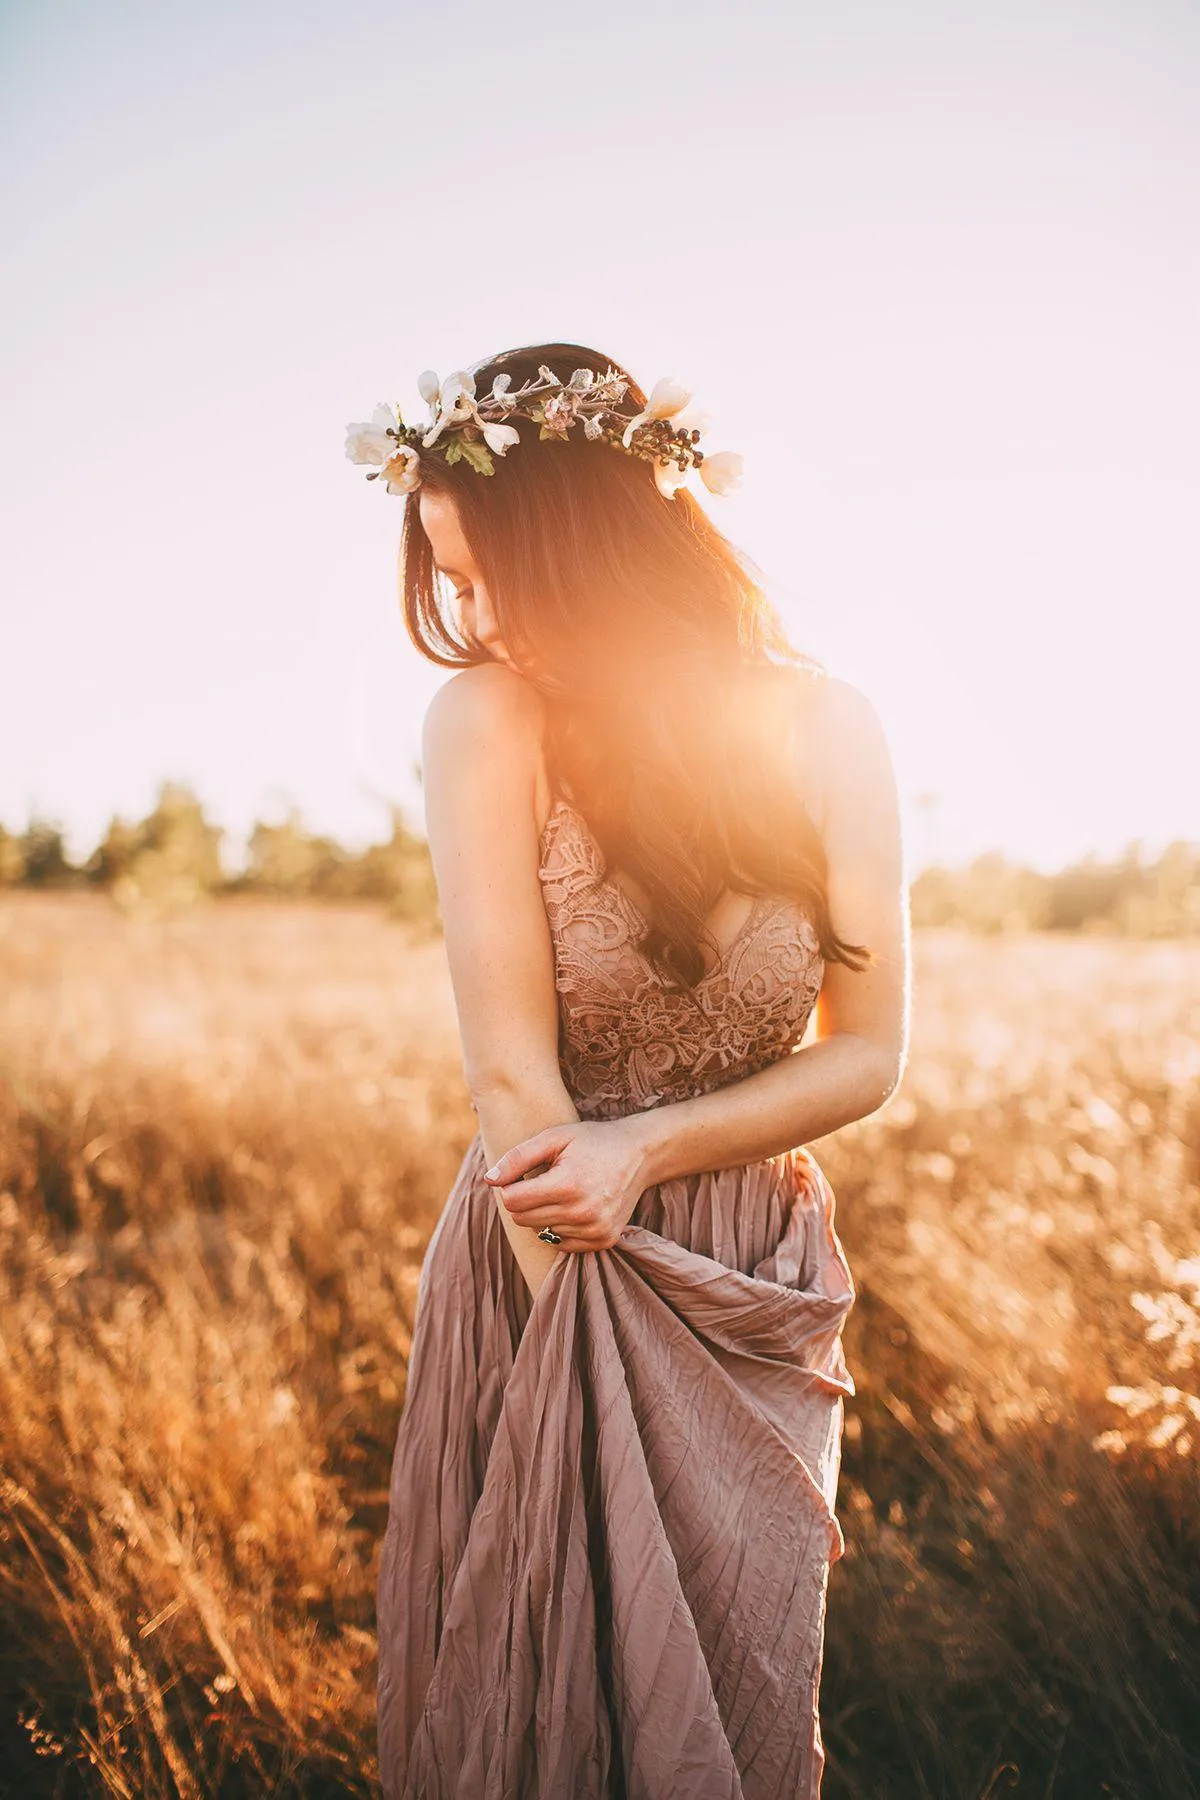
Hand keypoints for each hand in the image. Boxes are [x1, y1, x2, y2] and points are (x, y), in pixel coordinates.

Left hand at [482, 1116, 652, 1251]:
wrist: (639, 1154)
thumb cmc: (592, 1141)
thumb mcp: (554, 1138)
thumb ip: (517, 1158)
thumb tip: (489, 1180)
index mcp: (567, 1185)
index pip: (513, 1202)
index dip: (510, 1187)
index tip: (523, 1174)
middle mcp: (583, 1213)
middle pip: (523, 1219)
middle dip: (525, 1200)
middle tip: (543, 1181)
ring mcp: (595, 1230)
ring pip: (541, 1232)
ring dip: (544, 1213)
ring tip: (565, 1191)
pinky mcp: (604, 1241)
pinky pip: (562, 1244)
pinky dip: (561, 1227)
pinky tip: (575, 1207)